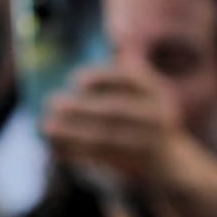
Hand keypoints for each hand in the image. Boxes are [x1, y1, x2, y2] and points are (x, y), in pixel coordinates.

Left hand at [42, 64, 183, 190]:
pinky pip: (104, 158)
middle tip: (50, 103)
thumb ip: (121, 72)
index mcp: (154, 92)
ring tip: (47, 128)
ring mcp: (151, 142)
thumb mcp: (138, 94)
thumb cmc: (140, 119)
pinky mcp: (140, 165)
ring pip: (107, 138)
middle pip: (115, 111)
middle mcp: (158, 115)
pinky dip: (77, 153)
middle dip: (80, 108)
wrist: (169, 160)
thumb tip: (103, 51)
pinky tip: (55, 149)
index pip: (131, 79)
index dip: (102, 77)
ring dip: (73, 134)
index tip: (75, 81)